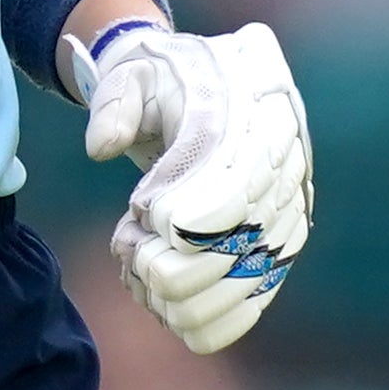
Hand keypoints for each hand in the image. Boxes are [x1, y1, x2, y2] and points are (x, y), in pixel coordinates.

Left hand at [81, 19, 316, 353]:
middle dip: (163, 262)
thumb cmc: (165, 82)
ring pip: (234, 295)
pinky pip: (239, 315)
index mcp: (260, 119)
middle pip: (235, 257)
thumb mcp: (134, 71)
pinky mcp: (274, 256)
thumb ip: (115, 101)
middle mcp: (286, 174)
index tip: (142, 209)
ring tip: (138, 256)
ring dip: (168, 292)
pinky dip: (186, 318)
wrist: (211, 90)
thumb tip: (103, 148)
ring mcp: (285, 220)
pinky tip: (151, 289)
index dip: (184, 218)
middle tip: (130, 234)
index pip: (238, 190)